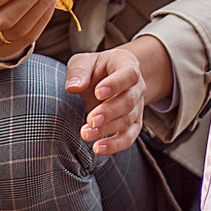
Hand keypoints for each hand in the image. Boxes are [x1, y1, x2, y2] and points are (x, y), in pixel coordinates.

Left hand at [64, 37, 171, 156]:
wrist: (109, 80)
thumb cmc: (95, 69)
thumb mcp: (84, 62)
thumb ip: (79, 71)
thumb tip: (73, 87)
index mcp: (126, 64)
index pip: (128, 74)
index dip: (115, 84)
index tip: (97, 93)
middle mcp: (136, 87)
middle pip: (129, 100)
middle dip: (109, 112)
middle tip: (91, 119)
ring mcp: (137, 107)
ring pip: (127, 120)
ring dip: (107, 129)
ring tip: (86, 134)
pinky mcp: (133, 124)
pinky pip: (129, 137)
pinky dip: (115, 145)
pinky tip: (98, 148)